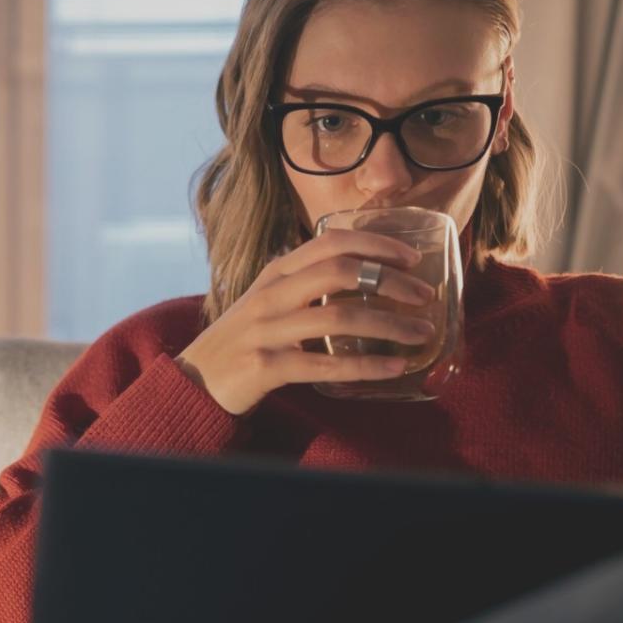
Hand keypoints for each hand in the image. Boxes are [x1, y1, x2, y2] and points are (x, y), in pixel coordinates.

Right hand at [174, 227, 437, 414]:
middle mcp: (270, 294)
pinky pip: (326, 364)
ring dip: (389, 324)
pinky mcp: (265, 367)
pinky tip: (394, 368)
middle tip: (425, 295)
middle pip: (340, 272)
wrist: (196, 381)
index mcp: (275, 273)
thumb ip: (304, 284)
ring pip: (338, 317)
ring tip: (422, 334)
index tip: (411, 257)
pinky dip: (366, 366)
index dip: (375, 243)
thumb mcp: (268, 300)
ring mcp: (267, 330)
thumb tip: (363, 274)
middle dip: (391, 281)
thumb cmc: (242, 341)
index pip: (330, 241)